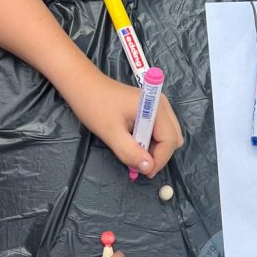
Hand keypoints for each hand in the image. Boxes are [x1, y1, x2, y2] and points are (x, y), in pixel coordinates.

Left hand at [66, 72, 182, 177]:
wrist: (83, 85)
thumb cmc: (95, 105)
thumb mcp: (111, 132)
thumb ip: (130, 152)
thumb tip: (148, 168)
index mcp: (156, 108)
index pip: (170, 140)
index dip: (159, 160)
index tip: (142, 172)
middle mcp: (162, 105)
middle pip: (173, 138)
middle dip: (159, 155)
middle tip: (138, 163)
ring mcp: (158, 106)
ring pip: (168, 136)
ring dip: (154, 149)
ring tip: (133, 152)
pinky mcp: (151, 108)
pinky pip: (159, 131)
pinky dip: (150, 141)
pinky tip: (133, 142)